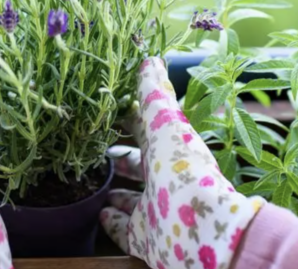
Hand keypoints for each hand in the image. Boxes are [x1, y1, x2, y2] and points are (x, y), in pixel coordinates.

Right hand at [101, 58, 264, 268]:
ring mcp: (154, 211)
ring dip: (114, 188)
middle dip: (120, 155)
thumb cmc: (184, 172)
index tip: (105, 108)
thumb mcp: (167, 126)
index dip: (128, 117)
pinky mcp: (146, 239)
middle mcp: (163, 179)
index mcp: (169, 149)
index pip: (146, 128)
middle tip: (93, 147)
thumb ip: (155, 96)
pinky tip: (96, 212)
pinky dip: (110, 221)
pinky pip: (124, 229)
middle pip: (138, 164)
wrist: (206, 232)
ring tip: (92, 180)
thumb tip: (149, 59)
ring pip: (130, 197)